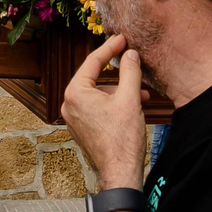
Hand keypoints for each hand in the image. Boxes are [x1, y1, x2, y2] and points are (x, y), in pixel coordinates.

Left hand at [61, 33, 145, 189]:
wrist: (119, 173)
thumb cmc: (122, 139)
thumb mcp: (129, 98)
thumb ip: (130, 71)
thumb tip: (130, 54)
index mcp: (75, 93)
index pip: (92, 61)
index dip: (110, 48)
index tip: (122, 39)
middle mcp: (69, 104)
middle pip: (95, 77)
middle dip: (118, 72)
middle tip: (132, 59)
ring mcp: (74, 117)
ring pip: (99, 93)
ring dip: (120, 90)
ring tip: (141, 92)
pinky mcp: (82, 127)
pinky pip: (97, 106)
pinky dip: (114, 102)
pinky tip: (132, 104)